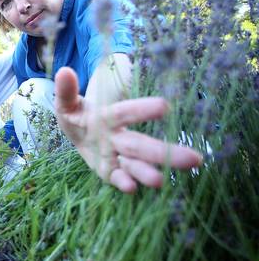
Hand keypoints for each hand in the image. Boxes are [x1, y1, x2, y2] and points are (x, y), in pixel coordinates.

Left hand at [53, 67, 201, 192]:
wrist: (76, 131)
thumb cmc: (77, 114)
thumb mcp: (67, 102)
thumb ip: (66, 90)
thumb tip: (63, 72)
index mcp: (110, 116)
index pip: (126, 113)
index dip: (142, 110)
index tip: (165, 106)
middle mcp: (117, 137)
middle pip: (140, 144)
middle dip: (165, 151)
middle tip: (195, 159)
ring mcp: (114, 155)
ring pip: (134, 164)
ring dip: (146, 172)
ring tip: (161, 180)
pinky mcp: (108, 171)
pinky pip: (116, 177)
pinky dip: (123, 182)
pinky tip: (131, 188)